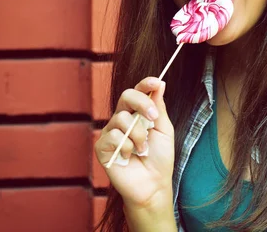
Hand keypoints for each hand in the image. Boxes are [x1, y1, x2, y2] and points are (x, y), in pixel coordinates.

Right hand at [94, 77, 174, 209]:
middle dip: (141, 103)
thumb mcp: (164, 129)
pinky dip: (127, 146)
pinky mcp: (102, 147)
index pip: (138, 92)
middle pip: (126, 96)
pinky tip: (130, 157)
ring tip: (142, 149)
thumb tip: (160, 84)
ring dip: (138, 135)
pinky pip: (112, 135)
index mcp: (138, 113)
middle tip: (152, 118)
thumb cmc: (160, 158)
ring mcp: (111, 132)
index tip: (156, 82)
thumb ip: (158, 107)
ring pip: (122, 118)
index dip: (145, 84)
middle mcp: (122, 119)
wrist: (154, 184)